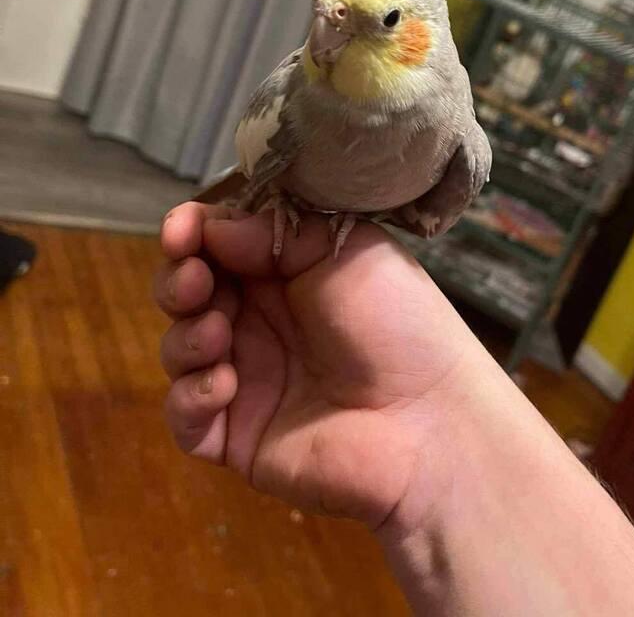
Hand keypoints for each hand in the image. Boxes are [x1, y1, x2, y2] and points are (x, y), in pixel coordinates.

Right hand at [155, 203, 475, 528]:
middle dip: (179, 279)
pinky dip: (190, 395)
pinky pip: (186, 416)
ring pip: (179, 348)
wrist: (428, 419)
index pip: (218, 244)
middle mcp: (260, 321)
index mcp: (285, 272)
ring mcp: (247, 379)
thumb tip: (212, 224)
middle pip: (188, 292)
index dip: (192, 232)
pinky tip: (224, 383)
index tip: (181, 229)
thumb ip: (274, 231)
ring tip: (219, 335)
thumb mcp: (346, 248)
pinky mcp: (237, 436)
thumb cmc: (398, 321)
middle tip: (194, 279)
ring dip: (187, 335)